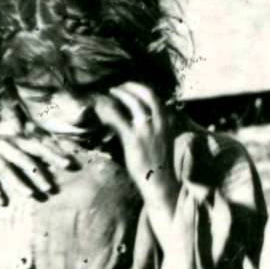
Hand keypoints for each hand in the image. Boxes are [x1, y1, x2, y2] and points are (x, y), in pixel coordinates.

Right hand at [0, 125, 80, 204]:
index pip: (37, 146)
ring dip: (18, 181)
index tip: (69, 164)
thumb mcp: (10, 145)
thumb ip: (29, 152)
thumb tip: (55, 160)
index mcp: (14, 140)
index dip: (53, 154)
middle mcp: (2, 144)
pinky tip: (1, 202)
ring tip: (30, 195)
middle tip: (50, 188)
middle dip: (37, 172)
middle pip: (23, 158)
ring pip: (5, 167)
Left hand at [91, 83, 179, 210]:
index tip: (130, 86)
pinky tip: (103, 111)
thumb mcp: (162, 140)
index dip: (141, 88)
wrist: (160, 182)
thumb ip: (155, 127)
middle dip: (130, 87)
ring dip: (120, 95)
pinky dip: (110, 111)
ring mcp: (146, 131)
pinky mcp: (133, 140)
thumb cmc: (158, 164)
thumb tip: (140, 117)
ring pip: (133, 103)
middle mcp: (158, 123)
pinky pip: (119, 119)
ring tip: (109, 94)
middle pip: (145, 95)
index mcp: (166, 122)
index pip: (155, 97)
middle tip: (117, 87)